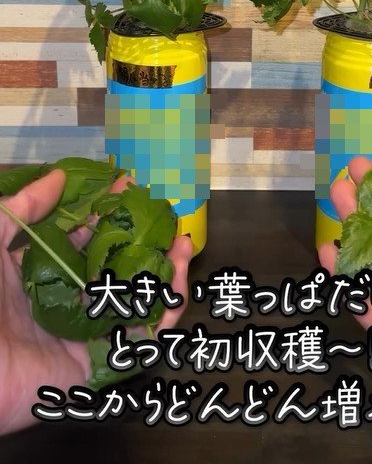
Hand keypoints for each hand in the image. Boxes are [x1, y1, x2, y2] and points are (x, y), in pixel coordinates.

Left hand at [0, 168, 192, 435]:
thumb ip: (24, 209)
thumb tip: (59, 176)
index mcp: (46, 276)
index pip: (87, 240)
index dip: (111, 213)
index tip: (132, 186)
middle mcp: (71, 302)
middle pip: (120, 269)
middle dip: (148, 241)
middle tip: (168, 216)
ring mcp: (89, 332)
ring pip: (139, 301)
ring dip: (167, 271)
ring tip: (182, 242)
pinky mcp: (102, 362)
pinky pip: (143, 338)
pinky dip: (166, 310)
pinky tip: (176, 280)